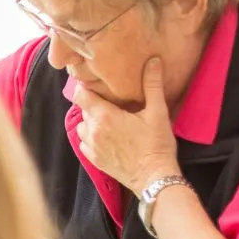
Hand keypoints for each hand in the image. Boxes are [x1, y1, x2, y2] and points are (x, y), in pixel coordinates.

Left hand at [73, 57, 180, 192]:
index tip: (98, 85)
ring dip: (92, 121)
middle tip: (112, 102)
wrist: (154, 178)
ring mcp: (91, 147)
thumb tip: (154, 60)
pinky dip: (92, 137)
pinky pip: (85, 142)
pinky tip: (108, 136)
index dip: (87, 88)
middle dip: (95, 104)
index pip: (81, 94)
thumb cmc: (157, 145)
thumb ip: (152, 84)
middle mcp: (92, 131)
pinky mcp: (94, 160)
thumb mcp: (157, 112)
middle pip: (84, 109)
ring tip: (111, 120)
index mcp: (104, 116)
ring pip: (82, 126)